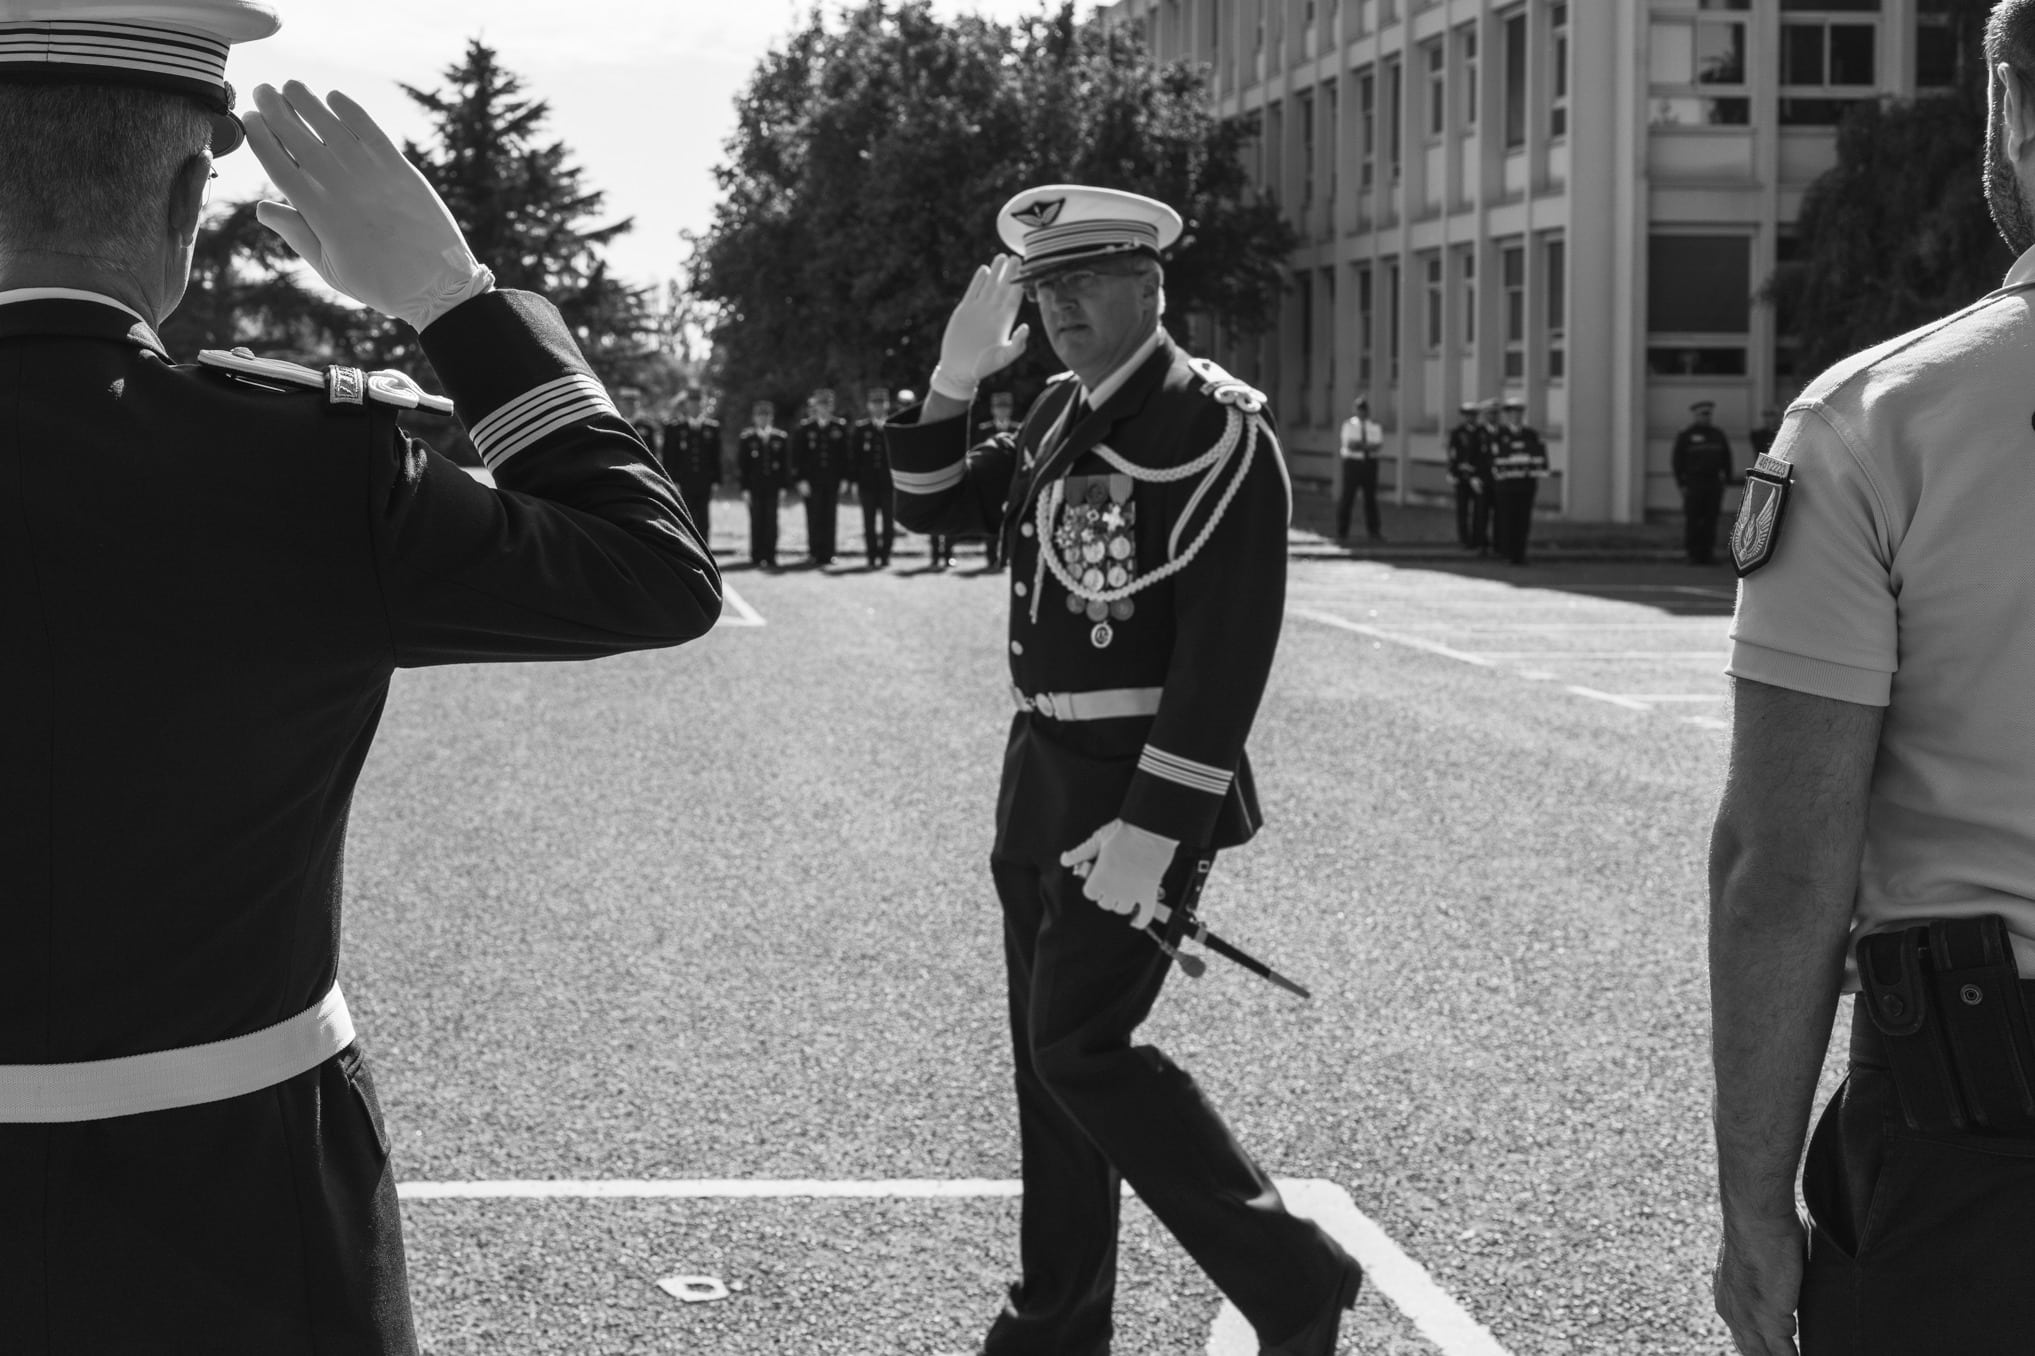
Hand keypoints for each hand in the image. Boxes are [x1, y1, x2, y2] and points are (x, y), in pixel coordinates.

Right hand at [244, 82, 491, 330]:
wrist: (438, 286)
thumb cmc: (381, 284)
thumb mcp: (331, 270)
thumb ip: (296, 234)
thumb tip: (261, 208)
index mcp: (319, 214)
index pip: (279, 166)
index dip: (261, 139)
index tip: (248, 120)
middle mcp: (341, 188)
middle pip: (299, 139)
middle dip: (276, 111)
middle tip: (262, 90)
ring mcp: (372, 175)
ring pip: (331, 128)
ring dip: (308, 103)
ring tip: (291, 86)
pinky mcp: (400, 169)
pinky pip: (370, 131)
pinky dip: (351, 111)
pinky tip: (334, 97)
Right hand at [931, 254, 1029, 400]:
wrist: (959, 369)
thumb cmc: (983, 367)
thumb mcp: (1003, 357)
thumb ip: (1017, 344)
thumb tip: (1027, 327)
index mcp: (1005, 322)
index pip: (1014, 298)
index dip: (1019, 284)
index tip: (1026, 270)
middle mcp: (993, 313)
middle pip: (1003, 288)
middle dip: (1010, 273)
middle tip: (1016, 256)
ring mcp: (979, 310)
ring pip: (989, 286)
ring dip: (996, 272)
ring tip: (1001, 257)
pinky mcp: (965, 310)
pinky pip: (973, 291)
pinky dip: (978, 280)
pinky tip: (984, 269)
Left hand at [1061, 819, 1178, 929]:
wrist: (1150, 830)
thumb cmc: (1124, 832)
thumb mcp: (1098, 839)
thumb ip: (1080, 852)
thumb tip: (1065, 859)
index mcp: (1100, 878)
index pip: (1091, 894)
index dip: (1094, 887)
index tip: (1097, 880)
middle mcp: (1115, 889)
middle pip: (1106, 904)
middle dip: (1107, 895)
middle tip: (1111, 884)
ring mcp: (1133, 893)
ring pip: (1122, 909)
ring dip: (1121, 903)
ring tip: (1123, 893)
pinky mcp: (1149, 893)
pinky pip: (1145, 914)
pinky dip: (1141, 920)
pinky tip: (1137, 921)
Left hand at [1714, 1212, 1805, 1355]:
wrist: (1756, 1216)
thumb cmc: (1762, 1226)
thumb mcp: (1761, 1258)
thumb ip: (1769, 1277)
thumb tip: (1786, 1271)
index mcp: (1727, 1297)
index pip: (1744, 1335)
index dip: (1760, 1347)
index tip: (1777, 1348)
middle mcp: (1732, 1312)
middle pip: (1751, 1350)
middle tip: (1787, 1355)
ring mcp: (1747, 1318)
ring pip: (1765, 1355)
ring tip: (1808, 1355)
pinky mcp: (1768, 1319)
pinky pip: (1784, 1354)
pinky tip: (1813, 1354)